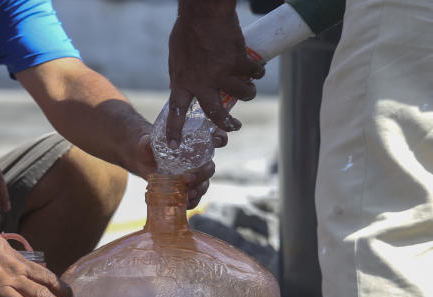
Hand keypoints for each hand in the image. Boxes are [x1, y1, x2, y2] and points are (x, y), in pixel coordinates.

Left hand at [134, 128, 226, 208]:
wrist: (144, 164)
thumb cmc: (149, 148)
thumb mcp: (147, 144)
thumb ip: (148, 142)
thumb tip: (147, 142)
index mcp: (195, 144)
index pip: (215, 138)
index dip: (220, 138)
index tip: (216, 141)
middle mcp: (198, 161)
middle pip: (209, 168)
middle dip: (201, 174)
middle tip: (187, 177)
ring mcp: (194, 177)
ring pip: (204, 184)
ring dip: (198, 189)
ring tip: (188, 193)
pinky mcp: (187, 190)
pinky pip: (195, 198)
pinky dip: (192, 202)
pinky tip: (185, 204)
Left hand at [166, 9, 263, 143]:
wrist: (204, 12)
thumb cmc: (188, 31)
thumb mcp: (176, 58)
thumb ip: (182, 75)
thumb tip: (183, 86)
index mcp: (183, 82)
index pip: (176, 112)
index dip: (175, 131)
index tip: (174, 147)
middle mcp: (202, 83)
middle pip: (216, 114)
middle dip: (227, 124)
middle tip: (234, 126)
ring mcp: (221, 74)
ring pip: (242, 95)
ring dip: (248, 93)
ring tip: (249, 88)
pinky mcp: (238, 62)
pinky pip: (253, 74)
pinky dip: (257, 73)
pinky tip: (257, 70)